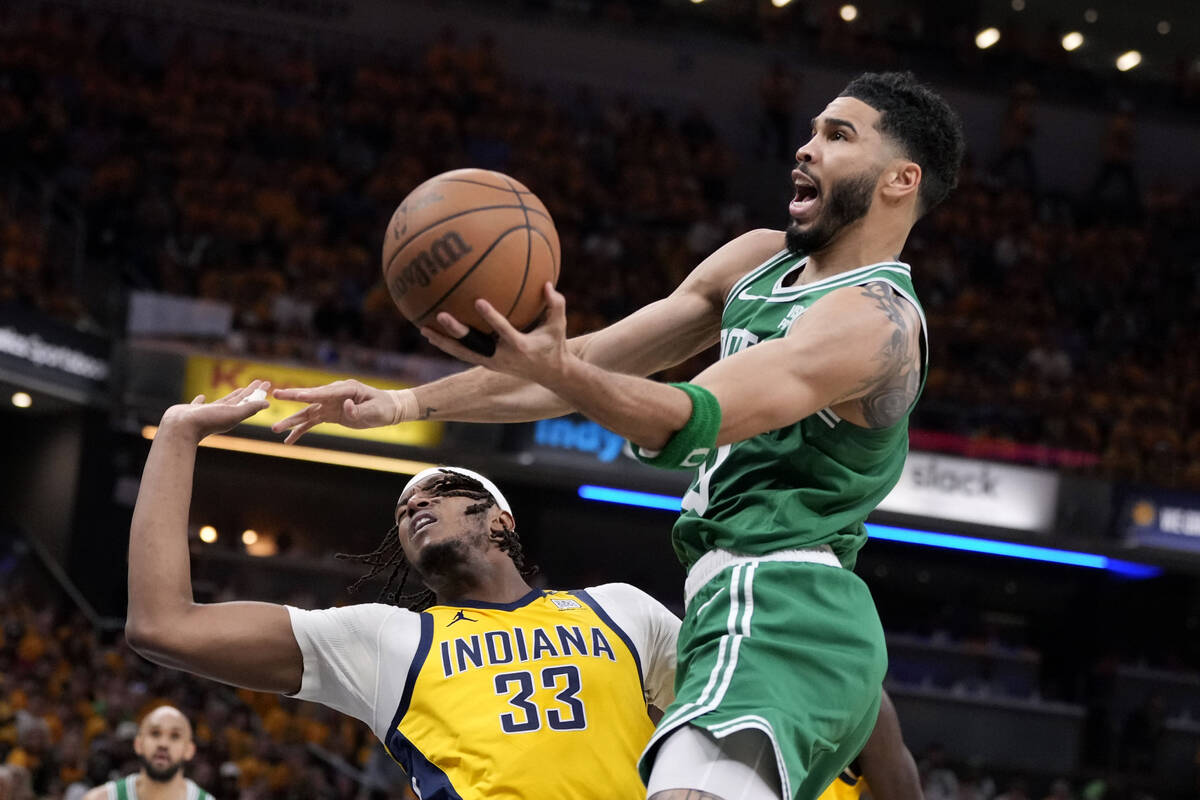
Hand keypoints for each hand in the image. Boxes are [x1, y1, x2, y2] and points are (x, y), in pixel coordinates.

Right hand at [159, 381, 271, 441]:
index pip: (249, 401)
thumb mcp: (232, 414)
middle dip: (250, 392)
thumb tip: (267, 404)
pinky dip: (201, 400)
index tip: (267, 383)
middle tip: (259, 382)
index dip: (258, 392)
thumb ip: (249, 409)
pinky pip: (199, 404)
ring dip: (232, 396)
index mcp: (232, 415)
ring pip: (223, 402)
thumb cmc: (207, 421)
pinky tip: (202, 397)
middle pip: (240, 400)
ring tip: (239, 390)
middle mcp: (221, 414)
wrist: (180, 428)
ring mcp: (206, 413)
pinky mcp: (192, 411)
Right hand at [270, 379, 399, 443]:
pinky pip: (311, 423)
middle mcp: (334, 395)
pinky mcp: (329, 414)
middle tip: (275, 394)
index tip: (297, 395)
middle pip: (311, 397)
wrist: (386, 409)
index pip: (325, 391)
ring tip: (275, 428)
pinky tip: (288, 440)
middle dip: (293, 397)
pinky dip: (300, 431)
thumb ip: (358, 409)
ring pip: (307, 413)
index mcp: (345, 388)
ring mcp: (329, 404)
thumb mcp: (374, 409)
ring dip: (291, 421)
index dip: (311, 394)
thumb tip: (346, 406)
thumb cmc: (382, 407)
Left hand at [421, 283, 571, 385]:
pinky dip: (448, 345)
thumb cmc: (554, 344)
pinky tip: (432, 334)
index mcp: (519, 345)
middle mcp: (502, 356)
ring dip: (443, 342)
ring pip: (462, 353)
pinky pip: (463, 354)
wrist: (550, 375)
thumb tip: (547, 283)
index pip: (503, 330)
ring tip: (424, 330)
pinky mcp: (486, 364)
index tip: (478, 302)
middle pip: (474, 344)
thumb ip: (555, 304)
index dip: (491, 317)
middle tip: (442, 315)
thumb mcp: (559, 325)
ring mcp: (492, 362)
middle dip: (457, 331)